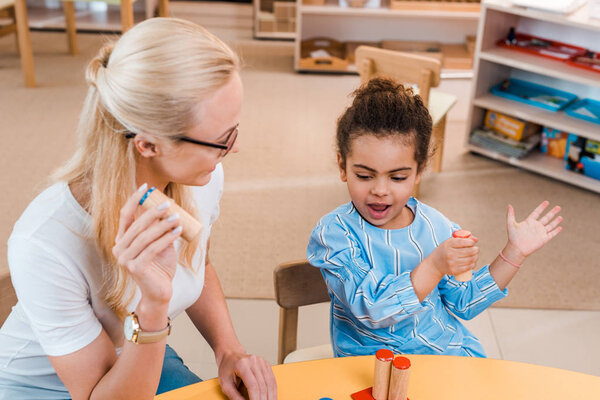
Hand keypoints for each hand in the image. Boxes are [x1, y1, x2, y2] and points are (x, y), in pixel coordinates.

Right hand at [112, 184, 182, 305]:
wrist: (160, 292)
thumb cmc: (160, 266)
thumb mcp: (160, 243)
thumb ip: (159, 228)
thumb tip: (169, 207)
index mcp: (122, 239)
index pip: (125, 215)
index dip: (134, 199)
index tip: (145, 186)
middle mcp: (119, 248)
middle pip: (136, 224)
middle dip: (153, 212)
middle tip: (168, 203)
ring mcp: (125, 259)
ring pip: (145, 236)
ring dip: (162, 225)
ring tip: (177, 217)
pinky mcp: (136, 267)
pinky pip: (152, 248)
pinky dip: (166, 238)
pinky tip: (177, 231)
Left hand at [217, 349, 276, 399]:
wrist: (230, 355)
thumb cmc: (226, 369)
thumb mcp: (225, 384)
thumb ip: (235, 397)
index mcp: (242, 365)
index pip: (253, 385)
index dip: (256, 398)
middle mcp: (253, 361)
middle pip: (263, 384)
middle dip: (264, 399)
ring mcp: (261, 361)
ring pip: (270, 382)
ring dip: (271, 396)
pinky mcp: (265, 363)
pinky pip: (272, 378)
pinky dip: (273, 389)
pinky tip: (271, 396)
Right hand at [430, 235, 478, 277]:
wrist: (435, 264)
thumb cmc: (444, 251)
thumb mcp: (449, 242)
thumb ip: (462, 239)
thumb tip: (475, 239)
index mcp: (448, 245)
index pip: (463, 242)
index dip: (471, 242)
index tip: (473, 243)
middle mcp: (450, 254)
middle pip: (469, 251)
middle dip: (475, 250)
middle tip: (476, 249)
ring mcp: (452, 263)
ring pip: (470, 259)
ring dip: (476, 257)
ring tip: (475, 255)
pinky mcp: (455, 270)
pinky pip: (468, 267)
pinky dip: (473, 264)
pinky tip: (472, 262)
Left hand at [505, 201, 562, 258]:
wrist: (517, 248)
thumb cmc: (513, 237)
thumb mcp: (511, 224)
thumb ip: (510, 214)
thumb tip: (509, 205)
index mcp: (529, 222)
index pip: (537, 212)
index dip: (542, 207)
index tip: (547, 202)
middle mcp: (536, 226)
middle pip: (546, 217)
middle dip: (552, 212)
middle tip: (558, 207)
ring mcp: (540, 232)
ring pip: (550, 225)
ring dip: (556, 221)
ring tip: (560, 216)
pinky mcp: (544, 239)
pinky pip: (551, 234)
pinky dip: (556, 231)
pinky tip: (560, 227)